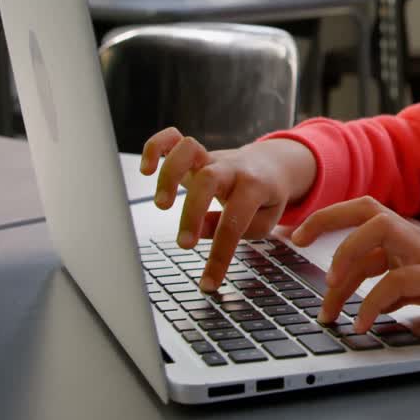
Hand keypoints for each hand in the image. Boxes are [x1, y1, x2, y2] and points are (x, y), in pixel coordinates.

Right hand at [140, 128, 316, 290]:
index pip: (234, 223)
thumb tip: (198, 232)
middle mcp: (231, 168)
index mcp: (254, 187)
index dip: (220, 255)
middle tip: (183, 244)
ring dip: (169, 175)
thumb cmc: (265, 198)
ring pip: (188, 149)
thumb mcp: (263, 220)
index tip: (209, 282)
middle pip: (208, 180)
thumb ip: (237, 228)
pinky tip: (146, 170)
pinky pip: (172, 137)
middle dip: (191, 213)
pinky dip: (155, 147)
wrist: (273, 164)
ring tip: (161, 205)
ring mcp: (211, 156)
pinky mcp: (195, 152)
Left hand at [290, 197, 419, 334]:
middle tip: (297, 244)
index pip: (363, 216)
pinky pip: (399, 280)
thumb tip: (360, 296)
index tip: (297, 238)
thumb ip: (395, 280)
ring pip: (379, 232)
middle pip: (366, 210)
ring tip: (331, 295)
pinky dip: (373, 303)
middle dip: (326, 221)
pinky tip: (363, 324)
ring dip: (347, 259)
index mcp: (411, 238)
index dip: (327, 221)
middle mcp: (418, 238)